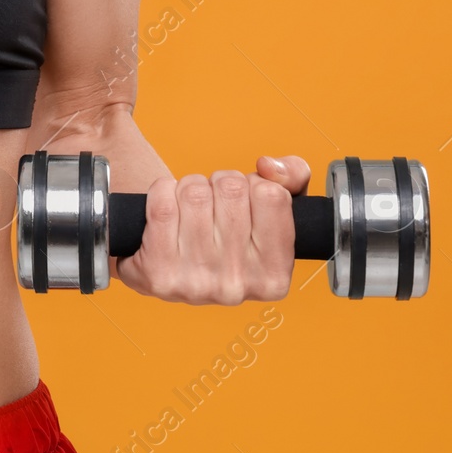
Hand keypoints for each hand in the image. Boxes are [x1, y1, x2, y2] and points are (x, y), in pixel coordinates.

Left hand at [114, 155, 310, 303]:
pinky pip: (161, 205)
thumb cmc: (230, 234)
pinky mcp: (159, 273)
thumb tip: (268, 167)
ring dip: (189, 187)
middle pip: (230, 188)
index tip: (245, 201)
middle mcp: (237, 285)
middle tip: (214, 203)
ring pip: (194, 192)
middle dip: (218, 184)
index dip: (254, 184)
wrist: (171, 264)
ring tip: (191, 208)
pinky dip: (161, 192)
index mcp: (275, 276)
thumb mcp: (275, 208)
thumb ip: (292, 176)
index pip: (271, 195)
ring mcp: (196, 282)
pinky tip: (167, 210)